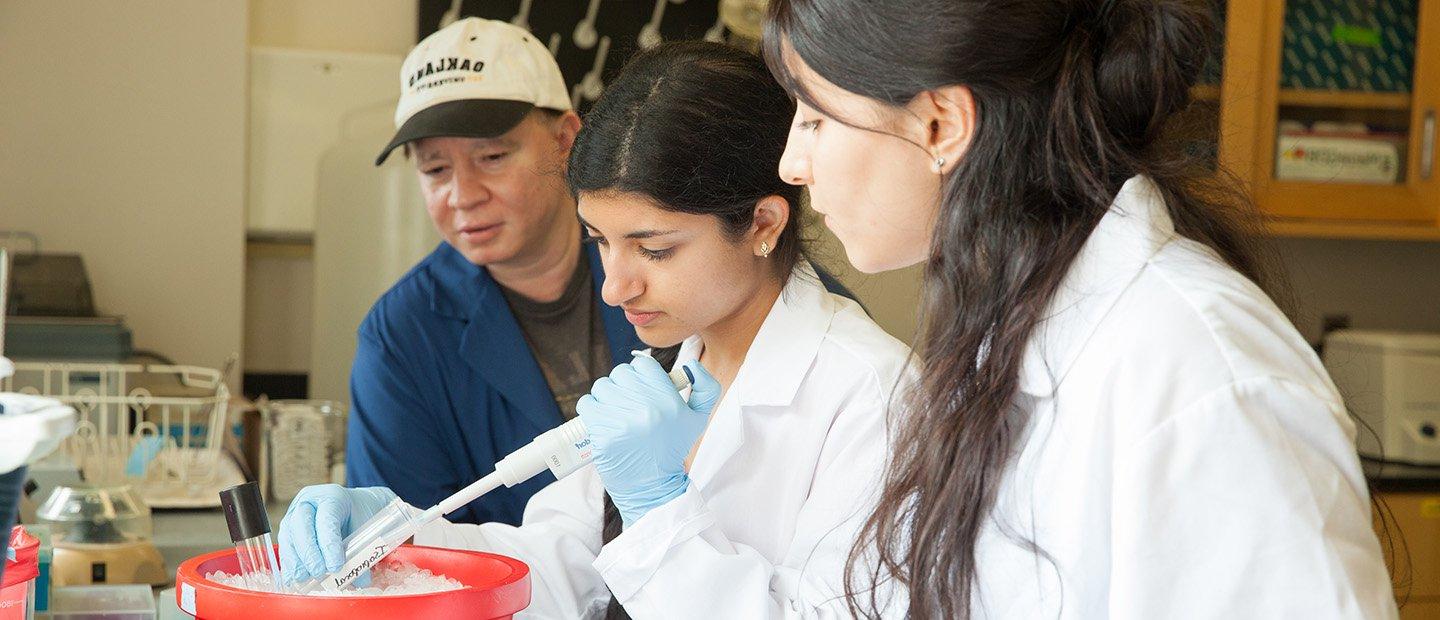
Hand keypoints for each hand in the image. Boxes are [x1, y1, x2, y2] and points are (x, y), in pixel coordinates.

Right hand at [278, 484, 396, 584]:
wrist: (352, 507)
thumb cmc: (359, 516)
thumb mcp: (367, 528)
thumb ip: (364, 552)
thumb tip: (359, 581)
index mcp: (332, 496)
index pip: (326, 518)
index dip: (329, 544)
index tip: (336, 565)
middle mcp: (308, 502)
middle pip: (301, 524)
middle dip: (309, 552)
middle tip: (319, 572)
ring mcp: (294, 514)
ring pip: (288, 536)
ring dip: (295, 560)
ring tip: (306, 578)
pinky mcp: (287, 529)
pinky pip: (284, 546)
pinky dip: (289, 564)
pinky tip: (294, 578)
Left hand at [577, 355, 721, 525]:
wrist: (653, 487)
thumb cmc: (672, 450)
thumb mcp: (698, 419)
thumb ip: (706, 388)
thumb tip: (692, 366)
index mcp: (668, 400)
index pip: (643, 364)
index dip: (640, 374)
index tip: (640, 387)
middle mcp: (646, 407)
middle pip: (620, 373)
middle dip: (622, 385)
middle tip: (627, 402)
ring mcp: (622, 421)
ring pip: (602, 387)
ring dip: (605, 396)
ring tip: (614, 412)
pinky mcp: (602, 434)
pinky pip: (587, 405)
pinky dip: (591, 409)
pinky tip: (601, 419)